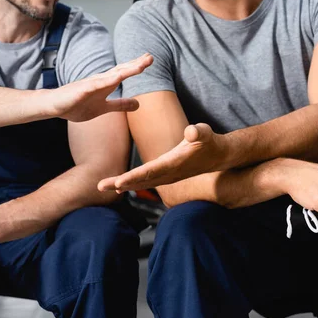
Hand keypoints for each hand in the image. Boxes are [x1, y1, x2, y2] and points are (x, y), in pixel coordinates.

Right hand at [51, 54, 152, 121]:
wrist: (55, 105)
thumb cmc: (77, 105)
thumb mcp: (103, 108)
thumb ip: (120, 105)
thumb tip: (138, 104)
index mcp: (105, 84)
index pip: (123, 73)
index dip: (136, 66)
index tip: (150, 60)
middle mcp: (100, 80)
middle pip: (121, 70)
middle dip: (136, 63)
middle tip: (151, 56)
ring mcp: (91, 84)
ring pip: (112, 75)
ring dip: (126, 70)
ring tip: (140, 65)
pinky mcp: (82, 90)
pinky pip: (96, 85)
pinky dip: (107, 81)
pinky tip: (117, 78)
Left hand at [98, 123, 228, 191]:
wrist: (218, 156)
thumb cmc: (209, 142)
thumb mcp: (206, 133)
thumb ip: (199, 132)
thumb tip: (191, 131)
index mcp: (173, 164)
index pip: (149, 171)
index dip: (133, 177)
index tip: (118, 181)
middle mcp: (168, 174)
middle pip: (140, 180)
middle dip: (120, 183)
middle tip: (99, 186)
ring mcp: (166, 177)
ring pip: (140, 183)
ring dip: (122, 185)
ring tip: (102, 186)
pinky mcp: (166, 176)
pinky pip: (145, 181)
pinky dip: (131, 183)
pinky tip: (118, 185)